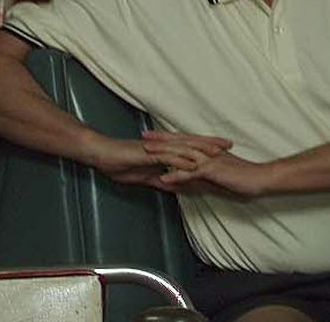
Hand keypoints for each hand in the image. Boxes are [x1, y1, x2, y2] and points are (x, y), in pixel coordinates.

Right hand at [84, 129, 231, 190]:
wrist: (100, 154)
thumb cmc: (118, 163)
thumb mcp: (143, 175)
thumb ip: (159, 179)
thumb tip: (172, 186)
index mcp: (164, 150)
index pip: (190, 146)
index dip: (206, 147)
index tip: (223, 149)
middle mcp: (163, 147)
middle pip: (191, 143)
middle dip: (211, 144)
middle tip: (230, 145)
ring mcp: (156, 150)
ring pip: (183, 148)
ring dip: (200, 150)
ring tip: (216, 152)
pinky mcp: (147, 155)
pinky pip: (167, 158)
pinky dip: (179, 161)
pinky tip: (190, 164)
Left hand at [142, 130, 273, 197]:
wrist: (262, 178)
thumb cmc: (245, 177)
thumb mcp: (222, 174)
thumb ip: (205, 174)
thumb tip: (189, 177)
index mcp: (211, 151)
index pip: (187, 141)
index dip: (169, 137)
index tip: (154, 135)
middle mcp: (209, 152)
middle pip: (182, 143)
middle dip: (161, 139)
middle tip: (144, 135)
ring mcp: (211, 160)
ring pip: (183, 154)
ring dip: (164, 153)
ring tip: (147, 152)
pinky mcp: (213, 171)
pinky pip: (192, 173)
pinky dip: (177, 175)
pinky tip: (163, 178)